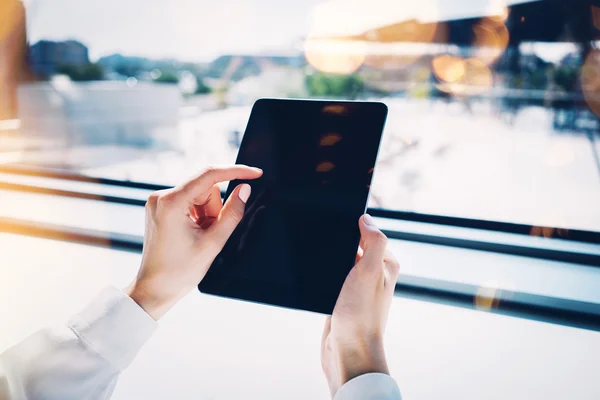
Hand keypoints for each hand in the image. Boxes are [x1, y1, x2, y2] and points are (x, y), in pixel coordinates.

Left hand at [127, 165, 262, 319]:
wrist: (155, 289)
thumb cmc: (180, 271)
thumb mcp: (214, 242)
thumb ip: (232, 213)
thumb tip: (245, 189)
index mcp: (172, 202)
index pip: (210, 175)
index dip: (236, 172)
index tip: (255, 173)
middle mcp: (161, 196)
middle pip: (205, 188)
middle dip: (214, 209)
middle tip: (209, 233)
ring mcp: (158, 201)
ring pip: (199, 195)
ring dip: (206, 214)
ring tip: (199, 236)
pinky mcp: (160, 207)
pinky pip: (189, 201)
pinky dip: (197, 216)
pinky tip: (192, 234)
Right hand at [321, 214, 399, 396]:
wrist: (348, 353)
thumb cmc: (361, 315)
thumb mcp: (369, 272)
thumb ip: (373, 242)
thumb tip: (367, 219)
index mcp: (386, 266)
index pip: (370, 235)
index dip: (355, 227)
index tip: (338, 222)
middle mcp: (374, 276)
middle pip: (354, 247)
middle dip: (340, 243)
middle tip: (325, 242)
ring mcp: (357, 288)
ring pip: (341, 262)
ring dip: (331, 260)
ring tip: (318, 258)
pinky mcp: (341, 300)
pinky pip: (331, 278)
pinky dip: (324, 275)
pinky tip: (315, 276)